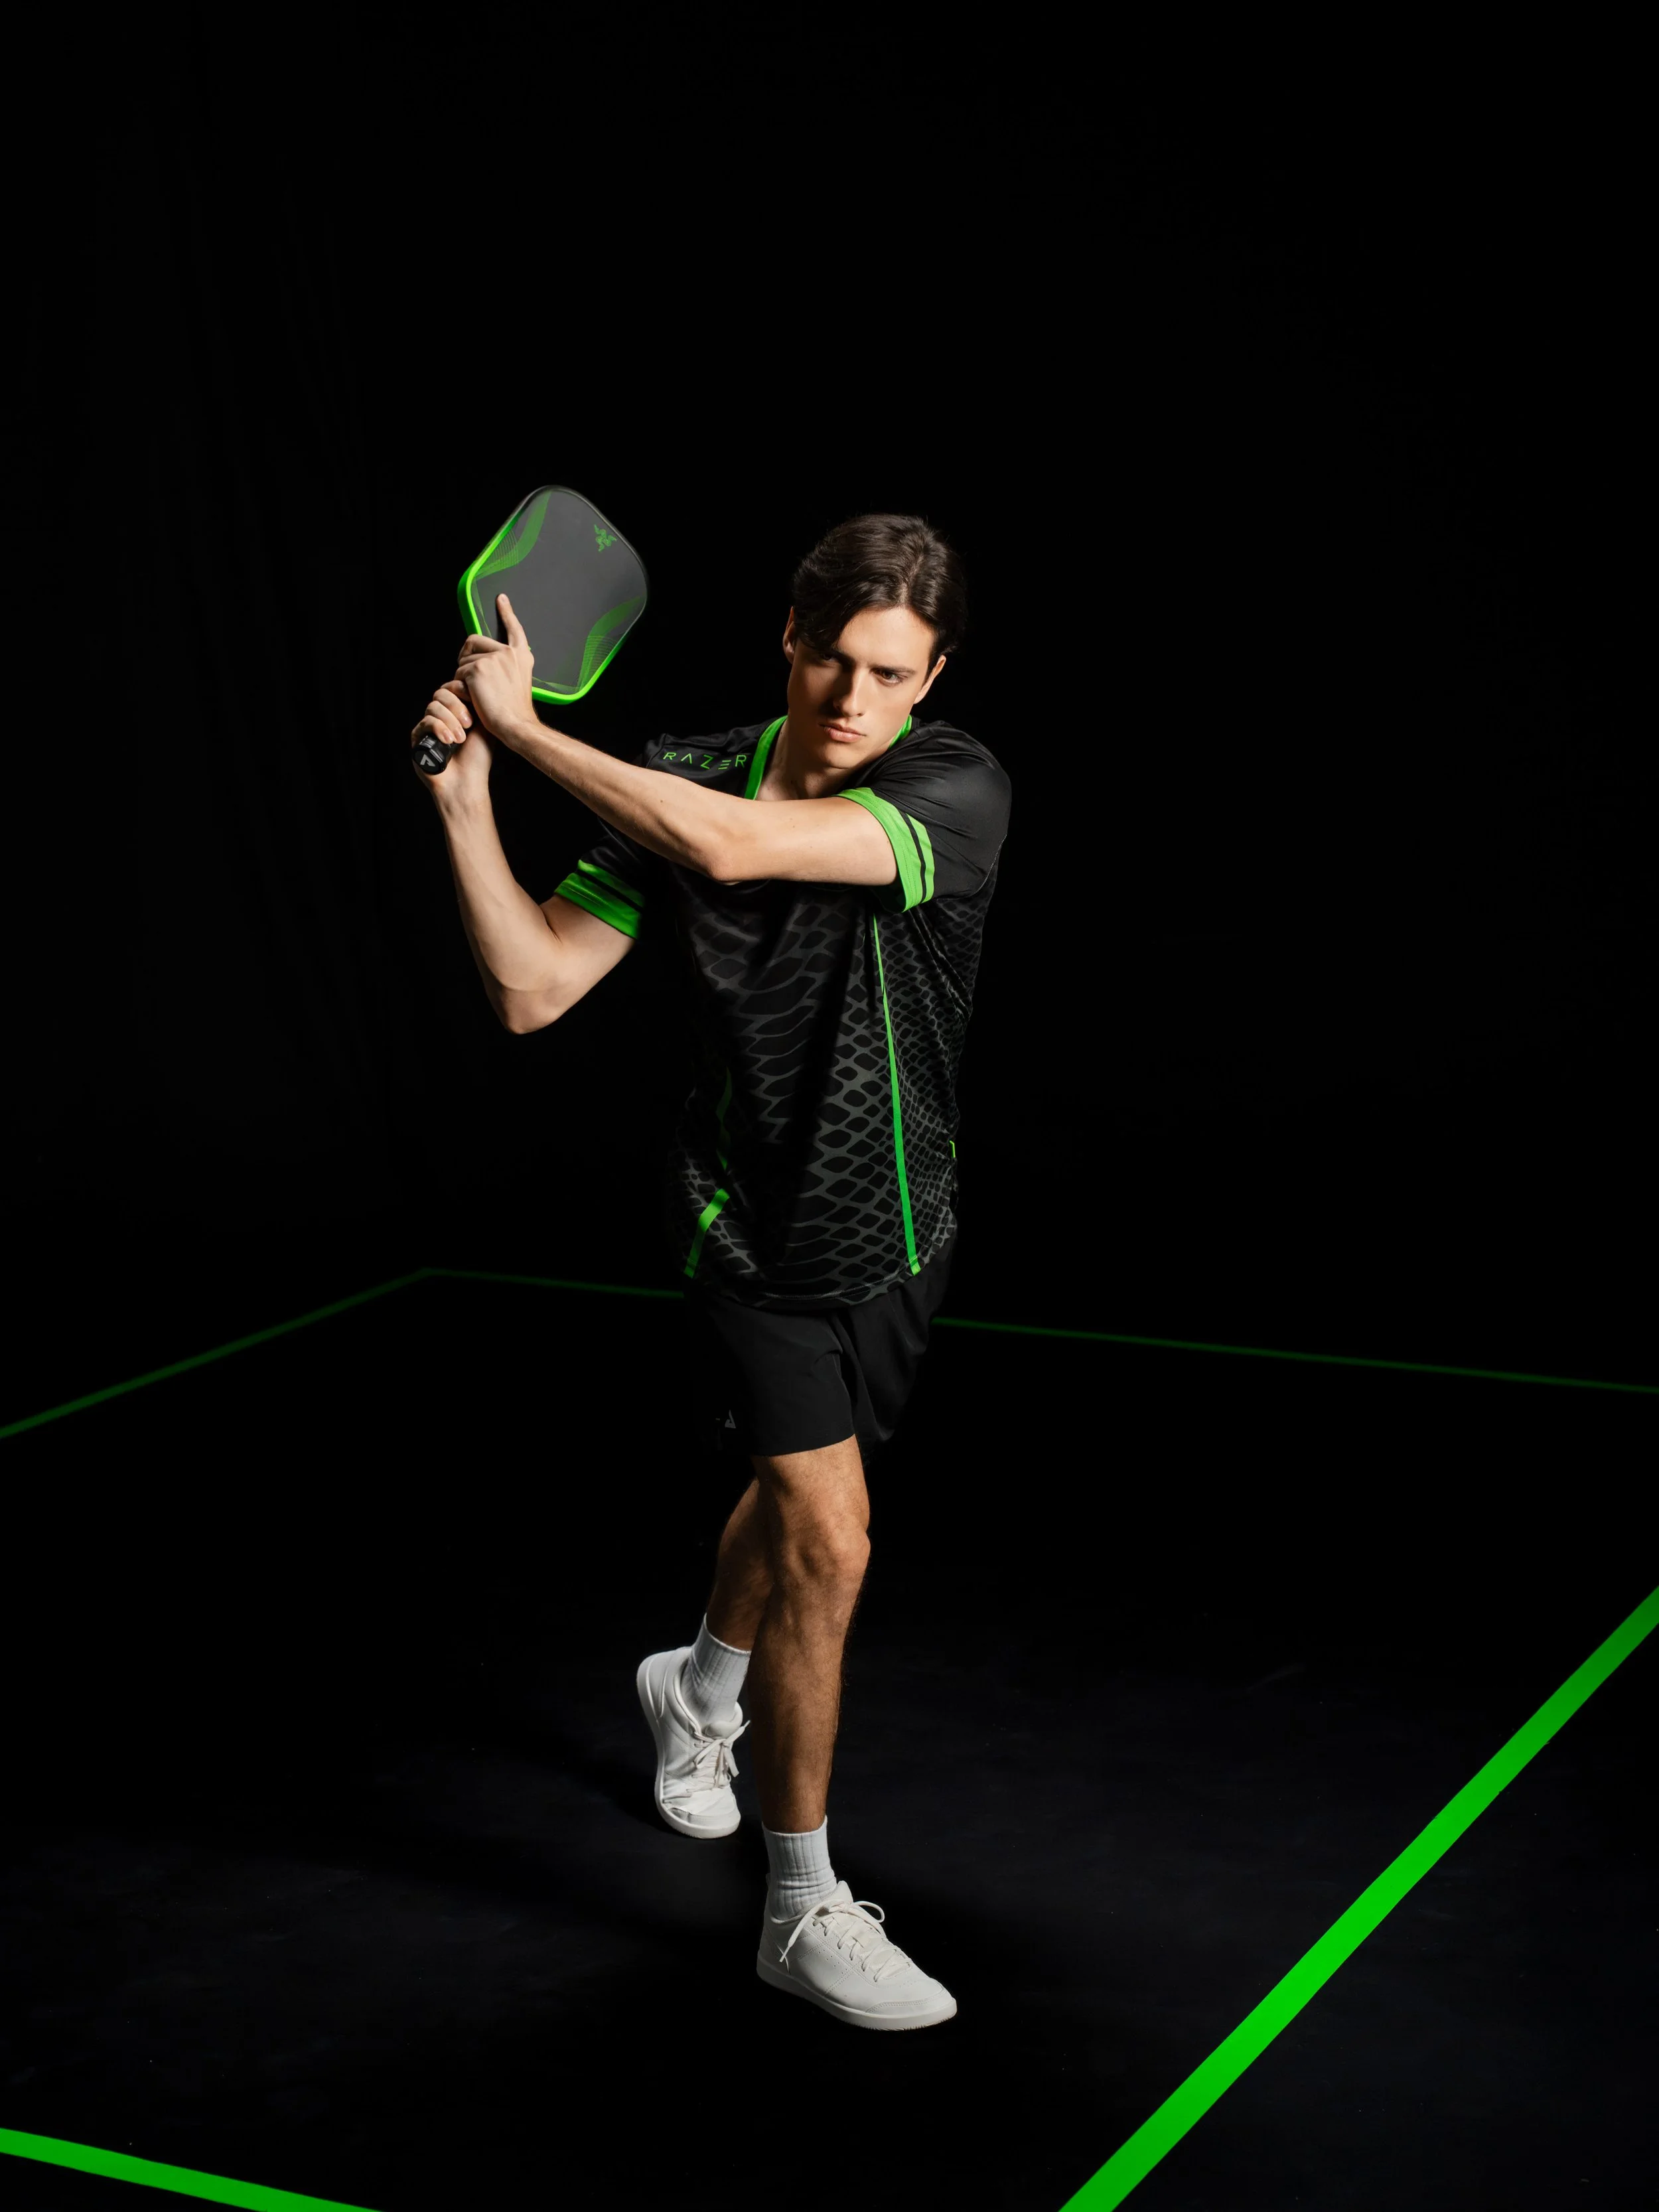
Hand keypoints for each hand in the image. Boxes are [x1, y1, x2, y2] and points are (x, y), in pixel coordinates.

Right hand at [410, 677, 492, 798]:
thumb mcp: (485, 727)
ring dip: (450, 721)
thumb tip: (474, 684)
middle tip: (469, 724)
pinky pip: (425, 722)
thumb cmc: (478, 759)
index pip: (452, 688)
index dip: (461, 691)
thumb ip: (478, 706)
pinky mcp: (418, 738)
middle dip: (457, 707)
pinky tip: (449, 740)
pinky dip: (439, 728)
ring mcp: (428, 727)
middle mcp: (441, 717)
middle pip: (441, 694)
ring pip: (433, 706)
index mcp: (456, 712)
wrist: (467, 783)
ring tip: (461, 738)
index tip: (473, 704)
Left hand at [455, 592, 535, 741]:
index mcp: (522, 656)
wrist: (515, 724)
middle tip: (468, 676)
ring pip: (464, 659)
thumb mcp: (520, 682)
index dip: (507, 613)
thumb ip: (508, 667)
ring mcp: (493, 659)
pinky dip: (460, 686)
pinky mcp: (478, 668)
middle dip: (466, 657)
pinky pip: (458, 672)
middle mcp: (509, 653)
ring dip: (463, 675)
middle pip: (475, 641)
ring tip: (476, 693)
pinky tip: (471, 697)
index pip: (514, 629)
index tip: (501, 599)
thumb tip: (487, 661)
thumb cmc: (515, 712)